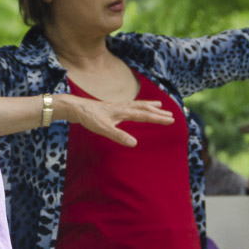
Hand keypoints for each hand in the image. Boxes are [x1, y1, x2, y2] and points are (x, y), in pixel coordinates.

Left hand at [55, 95, 173, 146]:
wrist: (76, 107)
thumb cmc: (89, 118)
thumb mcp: (103, 129)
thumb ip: (119, 136)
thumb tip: (134, 143)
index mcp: (123, 112)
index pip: (145, 115)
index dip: (158, 118)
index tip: (171, 120)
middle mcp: (123, 107)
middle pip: (144, 108)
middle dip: (158, 112)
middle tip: (172, 115)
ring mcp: (118, 106)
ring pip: (138, 104)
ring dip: (150, 105)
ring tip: (160, 104)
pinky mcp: (112, 107)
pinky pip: (131, 105)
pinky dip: (138, 105)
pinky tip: (137, 107)